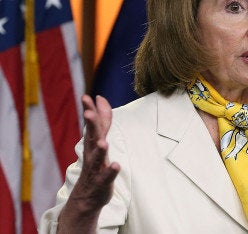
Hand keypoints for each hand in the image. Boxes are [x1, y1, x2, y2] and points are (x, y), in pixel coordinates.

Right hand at [58, 95, 119, 232]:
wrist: (87, 196)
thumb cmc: (95, 164)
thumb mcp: (98, 140)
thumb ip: (102, 120)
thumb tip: (101, 98)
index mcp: (92, 143)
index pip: (92, 124)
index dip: (90, 111)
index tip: (86, 97)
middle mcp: (92, 153)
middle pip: (91, 137)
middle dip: (90, 125)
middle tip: (87, 113)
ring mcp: (96, 168)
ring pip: (97, 158)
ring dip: (100, 150)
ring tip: (104, 142)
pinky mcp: (101, 182)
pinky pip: (106, 176)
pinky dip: (111, 171)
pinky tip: (116, 165)